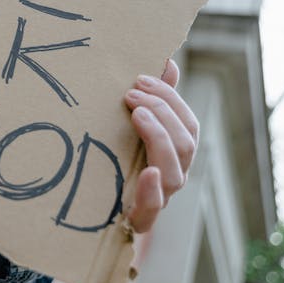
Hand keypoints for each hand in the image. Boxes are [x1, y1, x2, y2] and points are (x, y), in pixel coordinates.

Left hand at [123, 59, 197, 232]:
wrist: (95, 218)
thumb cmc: (118, 165)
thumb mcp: (133, 131)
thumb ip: (154, 100)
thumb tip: (167, 61)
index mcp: (175, 155)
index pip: (188, 124)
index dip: (170, 99)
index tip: (141, 78)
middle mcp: (171, 177)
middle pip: (185, 144)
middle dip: (162, 113)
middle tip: (131, 94)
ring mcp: (158, 200)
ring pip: (174, 173)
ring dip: (159, 138)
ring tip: (136, 115)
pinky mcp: (139, 221)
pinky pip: (153, 209)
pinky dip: (153, 191)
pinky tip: (148, 173)